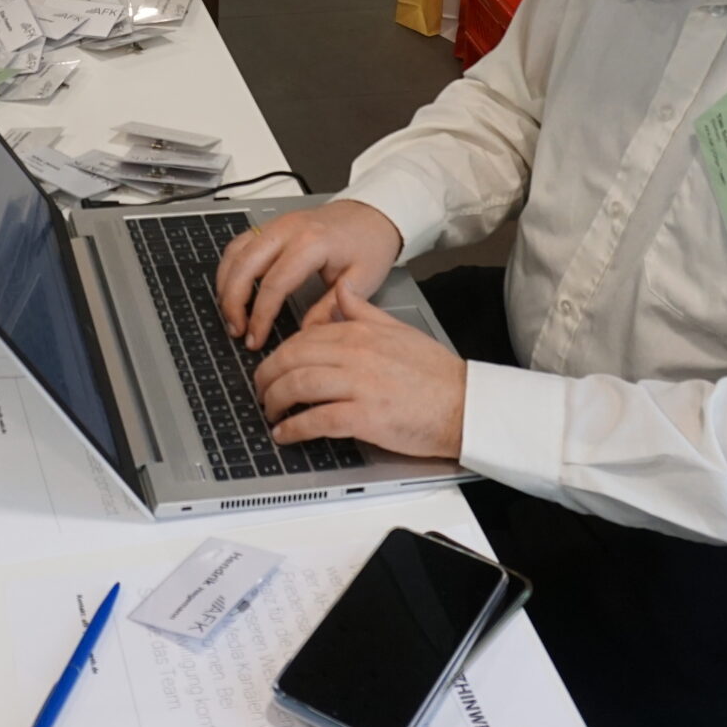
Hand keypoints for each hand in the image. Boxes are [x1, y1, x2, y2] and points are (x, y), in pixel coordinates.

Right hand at [215, 198, 404, 350]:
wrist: (373, 214)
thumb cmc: (369, 244)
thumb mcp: (362, 281)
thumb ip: (331, 309)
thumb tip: (305, 335)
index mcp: (311, 243)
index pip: (273, 284)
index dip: (260, 316)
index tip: (255, 339)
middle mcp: (287, 229)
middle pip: (244, 265)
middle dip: (233, 302)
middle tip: (237, 330)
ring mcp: (276, 224)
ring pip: (235, 252)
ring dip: (226, 285)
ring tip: (231, 315)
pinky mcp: (271, 225)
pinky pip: (239, 243)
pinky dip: (229, 267)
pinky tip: (231, 289)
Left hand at [252, 286, 466, 459]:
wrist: (465, 405)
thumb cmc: (436, 373)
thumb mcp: (399, 330)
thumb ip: (364, 311)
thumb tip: (341, 292)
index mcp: (360, 332)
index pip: (303, 337)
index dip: (279, 355)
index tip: (272, 369)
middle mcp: (355, 354)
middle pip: (292, 359)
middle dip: (267, 376)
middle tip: (260, 391)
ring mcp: (359, 385)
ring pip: (298, 386)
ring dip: (275, 402)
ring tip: (269, 413)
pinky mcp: (365, 416)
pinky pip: (316, 420)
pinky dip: (294, 428)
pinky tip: (284, 435)